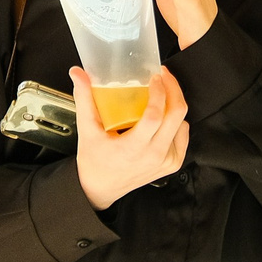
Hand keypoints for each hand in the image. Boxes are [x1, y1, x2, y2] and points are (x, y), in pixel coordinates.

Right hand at [71, 66, 188, 211]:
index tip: (155, 77)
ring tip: (162, 93)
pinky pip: (183, 134)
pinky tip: (164, 115)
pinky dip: (177, 121)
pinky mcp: (173, 164)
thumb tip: (77, 73)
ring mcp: (167, 161)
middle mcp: (155, 155)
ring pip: (183, 123)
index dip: (159, 92)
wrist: (101, 189)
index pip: (155, 116)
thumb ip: (84, 99)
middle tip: (163, 76)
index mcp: (135, 148)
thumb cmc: (94, 162)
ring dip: (175, 104)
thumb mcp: (87, 130)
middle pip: (177, 114)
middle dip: (173, 89)